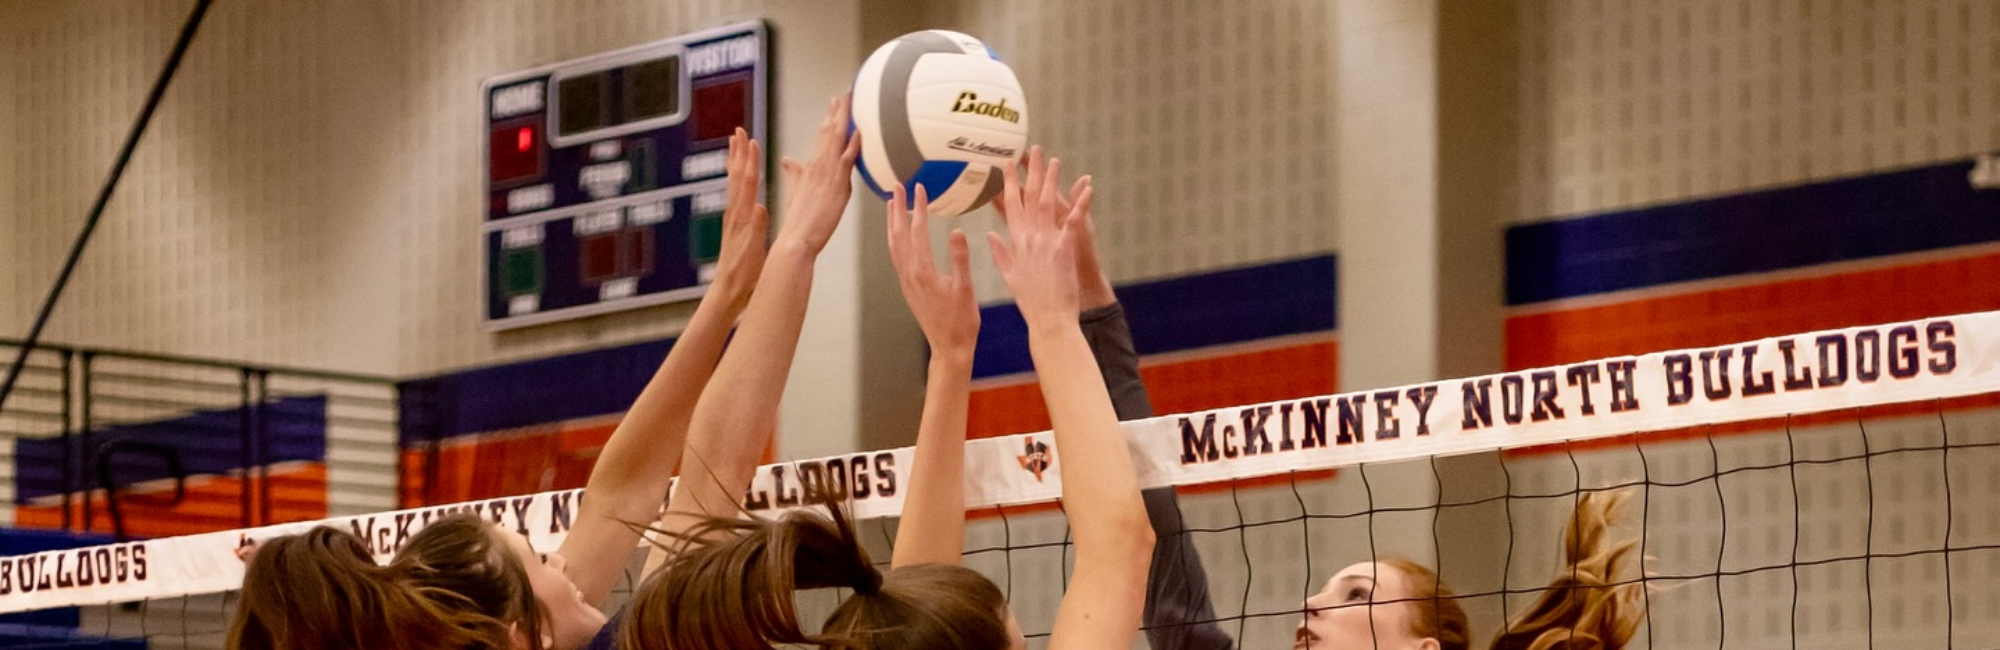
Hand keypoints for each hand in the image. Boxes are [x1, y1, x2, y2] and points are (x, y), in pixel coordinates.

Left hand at [709, 128, 768, 312]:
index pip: (748, 183)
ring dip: (736, 160)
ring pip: (734, 181)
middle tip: (739, 130)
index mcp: (744, 218)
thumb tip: (760, 206)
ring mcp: (732, 217)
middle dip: (739, 152)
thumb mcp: (755, 252)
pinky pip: (734, 192)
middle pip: (738, 176)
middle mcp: (735, 213)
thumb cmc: (744, 273)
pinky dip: (735, 177)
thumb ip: (757, 229)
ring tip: (735, 142)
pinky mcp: (733, 222)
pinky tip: (736, 173)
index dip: (751, 161)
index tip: (753, 141)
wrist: (727, 289)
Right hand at [775, 96, 861, 253]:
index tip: (834, 105)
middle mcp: (818, 166)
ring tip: (851, 102)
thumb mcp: (796, 191)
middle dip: (837, 112)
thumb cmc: (798, 220)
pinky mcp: (836, 187)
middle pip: (829, 133)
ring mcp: (827, 175)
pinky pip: (846, 161)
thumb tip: (787, 159)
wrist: (796, 238)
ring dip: (844, 120)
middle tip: (845, 94)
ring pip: (836, 141)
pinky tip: (858, 132)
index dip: (829, 119)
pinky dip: (852, 145)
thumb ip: (794, 174)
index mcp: (811, 167)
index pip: (822, 138)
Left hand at [888, 184, 978, 361]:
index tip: (919, 188)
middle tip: (896, 185)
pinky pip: (896, 256)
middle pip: (899, 234)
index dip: (918, 207)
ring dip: (892, 222)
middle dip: (897, 208)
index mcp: (923, 271)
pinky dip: (895, 239)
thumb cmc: (961, 321)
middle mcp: (909, 273)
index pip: (917, 231)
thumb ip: (960, 259)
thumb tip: (956, 231)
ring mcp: (906, 280)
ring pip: (893, 245)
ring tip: (892, 203)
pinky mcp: (908, 286)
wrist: (949, 348)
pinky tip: (899, 233)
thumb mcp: (965, 289)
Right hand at [987, 148, 1093, 328]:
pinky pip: (1074, 220)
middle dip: (1031, 172)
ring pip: (1048, 203)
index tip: (1007, 164)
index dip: (1009, 183)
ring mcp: (1046, 242)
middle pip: (1029, 198)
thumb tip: (990, 235)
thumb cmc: (1031, 301)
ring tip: (1055, 160)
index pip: (1010, 206)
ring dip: (1052, 180)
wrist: (1048, 320)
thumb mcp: (1010, 276)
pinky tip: (1088, 186)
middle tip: (1033, 150)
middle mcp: (1029, 238)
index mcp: (1016, 243)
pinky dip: (1081, 203)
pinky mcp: (1064, 249)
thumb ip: (1000, 253)